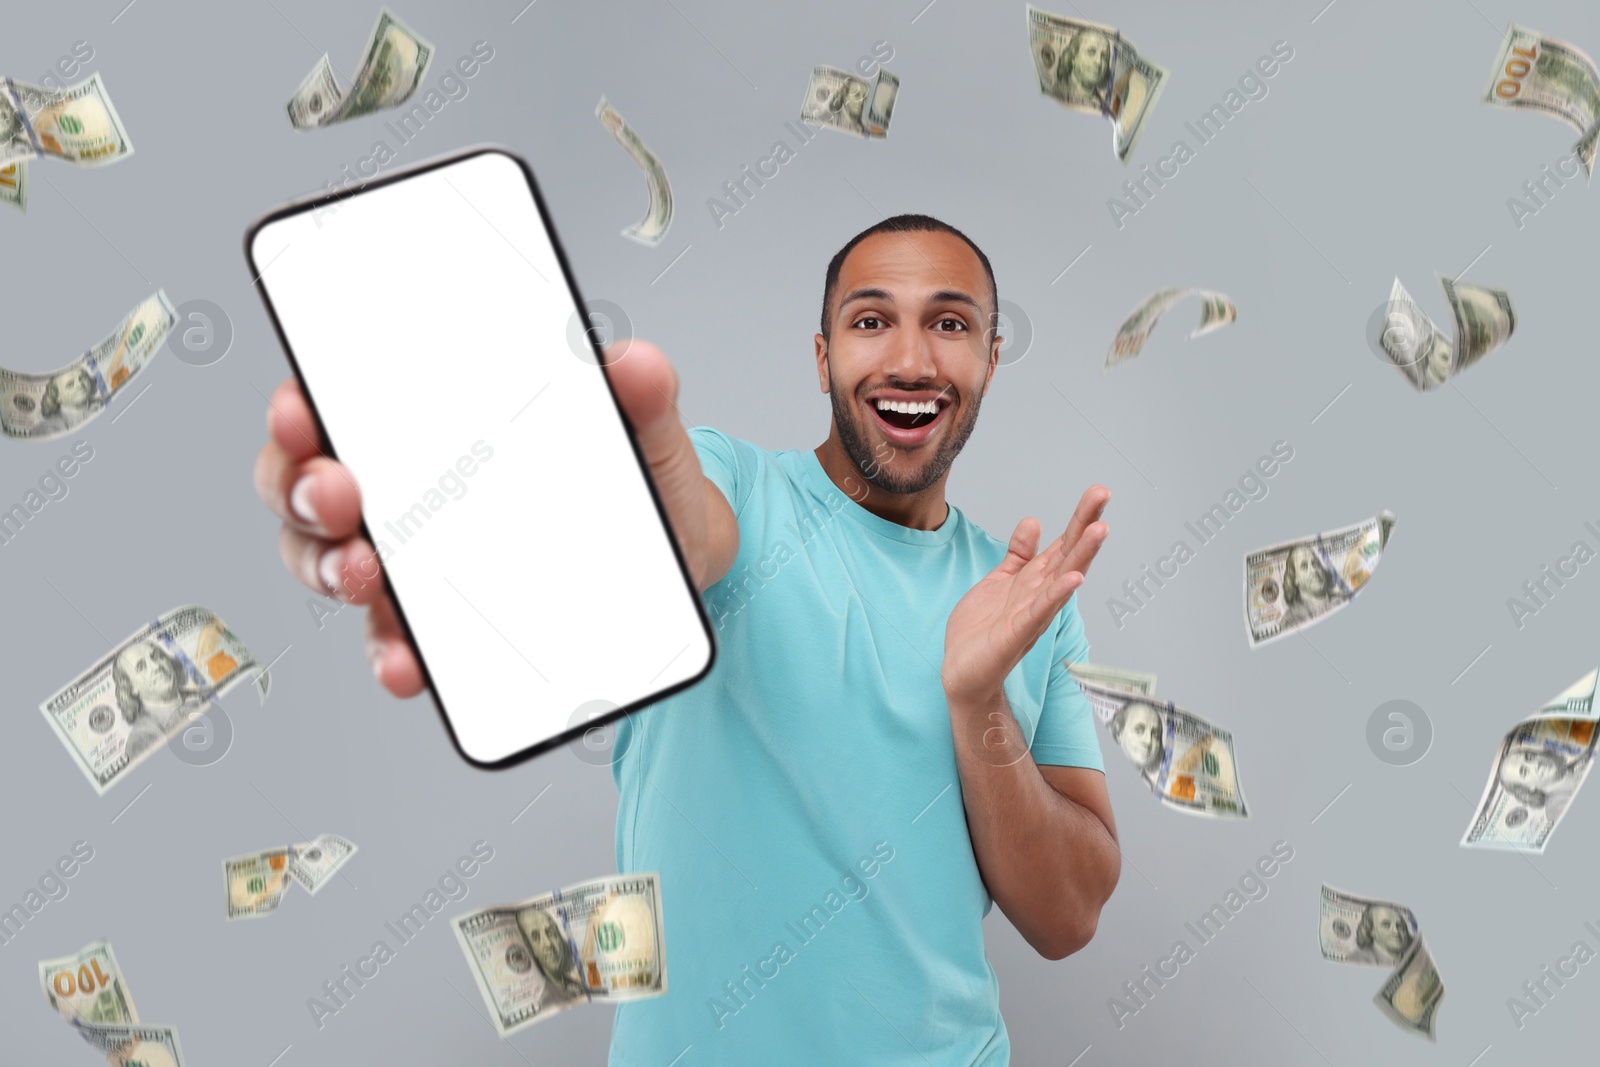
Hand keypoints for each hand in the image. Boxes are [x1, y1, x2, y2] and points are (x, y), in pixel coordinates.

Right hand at [253, 340, 721, 696]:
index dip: (300, 406)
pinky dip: (391, 653)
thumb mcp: (645, 436)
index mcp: (438, 425)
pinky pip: (394, 641)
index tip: (298, 411)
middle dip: (301, 489)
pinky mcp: (440, 629)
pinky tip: (408, 662)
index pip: (340, 404)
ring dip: (330, 569)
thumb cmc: (635, 483)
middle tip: (335, 497)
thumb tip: (638, 364)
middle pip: (308, 485)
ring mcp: (414, 562)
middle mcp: (406, 490)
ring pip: (330, 562)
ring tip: (364, 574)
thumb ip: (643, 398)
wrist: (679, 558)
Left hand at [941, 486, 1109, 705]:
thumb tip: (1034, 522)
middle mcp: (1040, 595)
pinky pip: (1041, 611)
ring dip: (1082, 554)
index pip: (1062, 544)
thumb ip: (1019, 555)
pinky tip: (1074, 579)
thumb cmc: (982, 630)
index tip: (1097, 493)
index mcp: (1035, 581)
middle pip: (1068, 554)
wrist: (961, 671)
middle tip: (1103, 494)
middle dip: (1086, 524)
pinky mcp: (1018, 632)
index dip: (1079, 518)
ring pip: (1062, 578)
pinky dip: (1057, 595)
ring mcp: (1032, 613)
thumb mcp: (1000, 581)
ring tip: (1100, 529)